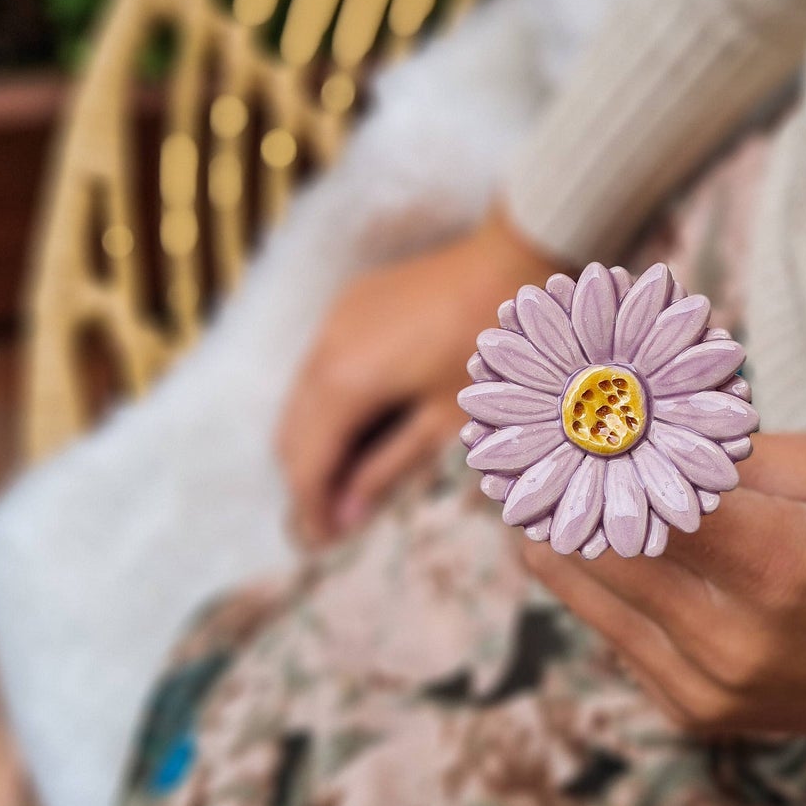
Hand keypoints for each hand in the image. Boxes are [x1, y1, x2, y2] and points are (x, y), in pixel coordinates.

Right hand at [278, 206, 555, 547]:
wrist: (516, 258)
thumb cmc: (496, 349)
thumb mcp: (447, 421)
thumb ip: (388, 467)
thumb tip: (346, 514)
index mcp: (344, 385)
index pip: (305, 465)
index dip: (310, 512)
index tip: (322, 548)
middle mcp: (323, 351)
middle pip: (290, 435)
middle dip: (306, 483)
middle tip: (334, 523)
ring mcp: (334, 322)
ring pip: (299, 400)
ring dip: (315, 444)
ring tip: (349, 481)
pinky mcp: (350, 305)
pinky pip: (318, 367)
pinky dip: (327, 405)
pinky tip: (360, 427)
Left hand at [520, 431, 805, 739]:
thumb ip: (723, 450)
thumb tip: (630, 418)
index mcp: (774, 562)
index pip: (642, 495)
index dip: (587, 449)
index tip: (552, 410)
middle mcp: (732, 637)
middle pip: (599, 547)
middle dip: (556, 488)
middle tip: (516, 441)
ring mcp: (711, 687)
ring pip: (591, 598)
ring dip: (556, 538)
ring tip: (527, 488)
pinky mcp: (698, 715)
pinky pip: (619, 640)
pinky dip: (600, 591)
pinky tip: (590, 548)